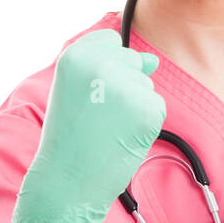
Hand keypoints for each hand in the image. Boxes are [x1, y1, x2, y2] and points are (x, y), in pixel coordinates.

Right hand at [8, 29, 166, 222]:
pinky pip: (157, 106)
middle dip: (122, 86)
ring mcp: (129, 86)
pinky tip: (122, 137)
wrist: (67, 181)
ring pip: (146, 85)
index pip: (111, 41)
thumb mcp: (80, 91)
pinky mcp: (150, 108)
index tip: (92, 90)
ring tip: (106, 128)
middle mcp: (104, 64)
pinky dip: (146, 123)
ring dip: (134, 106)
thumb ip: (113, 66)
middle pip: (132, 60)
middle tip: (96, 115)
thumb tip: (153, 59)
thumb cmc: (70, 136)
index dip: (106, 66)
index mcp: (77, 55)